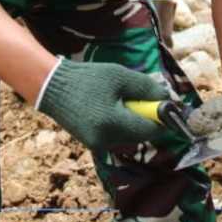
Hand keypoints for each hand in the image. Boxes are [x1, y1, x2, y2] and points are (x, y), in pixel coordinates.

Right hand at [37, 58, 169, 150]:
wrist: (52, 87)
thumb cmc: (88, 78)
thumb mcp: (120, 76)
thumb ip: (147, 88)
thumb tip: (169, 100)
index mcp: (113, 122)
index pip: (151, 130)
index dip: (162, 119)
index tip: (166, 106)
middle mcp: (107, 140)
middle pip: (142, 135)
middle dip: (145, 118)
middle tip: (136, 98)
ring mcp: (98, 145)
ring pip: (130, 137)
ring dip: (133, 121)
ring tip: (118, 100)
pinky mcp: (93, 144)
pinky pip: (117, 136)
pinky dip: (120, 124)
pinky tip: (109, 108)